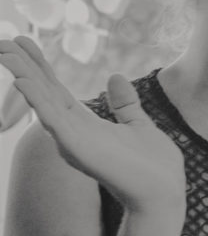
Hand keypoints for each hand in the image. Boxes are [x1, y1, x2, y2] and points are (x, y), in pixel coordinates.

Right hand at [0, 37, 183, 214]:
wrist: (164, 194)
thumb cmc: (153, 167)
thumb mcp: (139, 125)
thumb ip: (125, 104)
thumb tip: (115, 77)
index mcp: (85, 124)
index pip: (56, 89)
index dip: (40, 66)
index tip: (24, 42)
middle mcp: (72, 131)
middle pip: (43, 92)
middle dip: (24, 66)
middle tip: (4, 41)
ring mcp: (72, 140)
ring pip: (42, 103)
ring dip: (24, 77)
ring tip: (6, 54)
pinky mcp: (78, 149)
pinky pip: (53, 120)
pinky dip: (38, 100)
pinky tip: (24, 81)